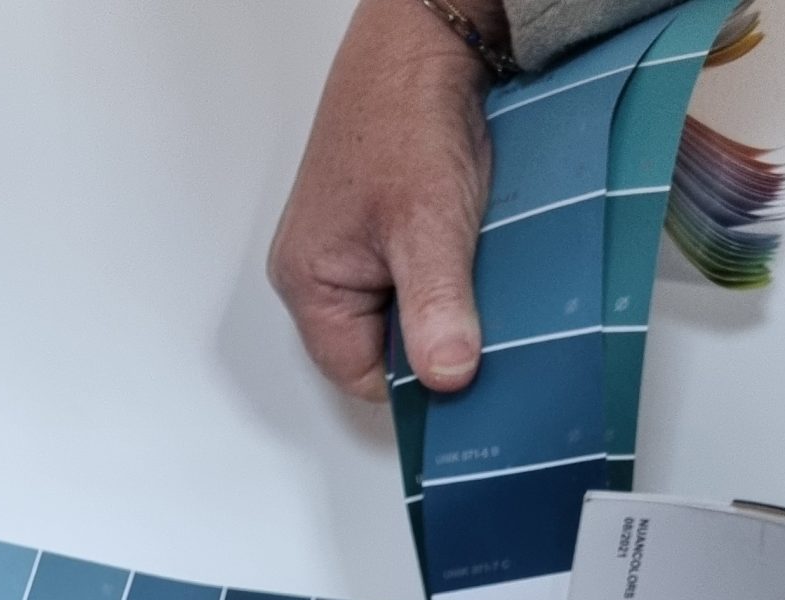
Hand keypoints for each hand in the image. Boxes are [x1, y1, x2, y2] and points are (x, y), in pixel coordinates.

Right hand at [269, 0, 503, 399]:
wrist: (423, 36)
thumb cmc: (405, 116)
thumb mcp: (428, 225)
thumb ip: (435, 309)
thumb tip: (446, 379)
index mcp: (308, 285)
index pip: (364, 377)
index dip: (420, 377)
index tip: (468, 361)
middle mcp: (318, 273)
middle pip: (381, 346)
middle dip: (431, 333)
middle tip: (476, 303)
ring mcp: (347, 248)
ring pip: (402, 310)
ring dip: (443, 299)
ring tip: (470, 263)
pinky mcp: (377, 225)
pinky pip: (413, 274)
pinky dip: (446, 268)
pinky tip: (468, 244)